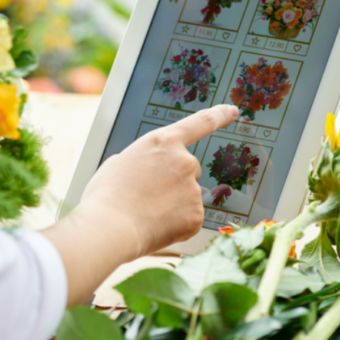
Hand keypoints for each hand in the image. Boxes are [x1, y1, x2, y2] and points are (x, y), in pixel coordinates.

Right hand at [79, 105, 238, 257]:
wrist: (110, 228)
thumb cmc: (106, 197)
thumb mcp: (118, 164)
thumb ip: (141, 160)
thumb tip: (145, 170)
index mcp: (162, 142)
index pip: (199, 123)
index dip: (219, 115)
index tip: (232, 111)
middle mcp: (184, 160)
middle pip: (190, 169)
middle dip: (175, 182)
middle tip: (149, 196)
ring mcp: (192, 188)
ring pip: (188, 196)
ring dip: (174, 204)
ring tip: (147, 213)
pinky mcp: (196, 214)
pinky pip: (190, 218)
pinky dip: (177, 224)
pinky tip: (156, 226)